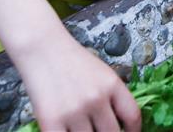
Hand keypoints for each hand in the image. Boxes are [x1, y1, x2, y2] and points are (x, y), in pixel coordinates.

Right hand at [15, 34, 140, 131]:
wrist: (41, 48)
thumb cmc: (71, 60)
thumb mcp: (101, 72)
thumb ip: (112, 96)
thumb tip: (120, 123)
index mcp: (112, 84)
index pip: (132, 116)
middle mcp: (96, 98)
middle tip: (101, 130)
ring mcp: (74, 111)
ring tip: (83, 128)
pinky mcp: (52, 120)